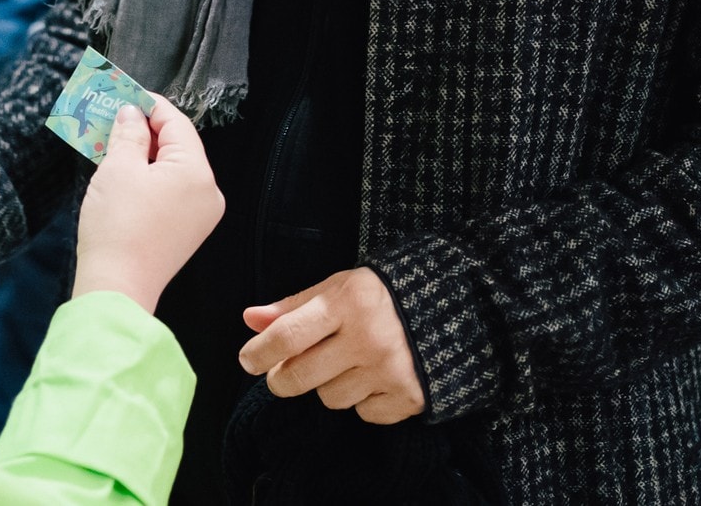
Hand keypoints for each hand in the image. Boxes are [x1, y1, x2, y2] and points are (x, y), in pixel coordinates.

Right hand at [73, 95, 223, 311]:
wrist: (116, 287)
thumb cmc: (117, 227)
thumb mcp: (118, 168)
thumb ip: (128, 133)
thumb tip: (131, 113)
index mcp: (197, 172)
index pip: (176, 123)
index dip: (149, 105)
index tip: (126, 94)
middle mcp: (208, 192)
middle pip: (178, 146)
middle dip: (146, 131)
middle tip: (115, 118)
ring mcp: (201, 215)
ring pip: (174, 169)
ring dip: (146, 155)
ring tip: (115, 144)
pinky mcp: (187, 231)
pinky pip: (173, 192)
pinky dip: (151, 179)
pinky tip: (126, 173)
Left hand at [239, 267, 426, 424]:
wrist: (453, 306)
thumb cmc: (384, 295)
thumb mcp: (339, 287)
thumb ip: (294, 306)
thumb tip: (251, 320)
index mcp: (348, 302)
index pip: (287, 336)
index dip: (259, 353)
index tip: (248, 360)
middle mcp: (369, 337)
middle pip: (299, 377)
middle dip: (282, 378)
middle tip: (284, 372)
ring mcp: (390, 370)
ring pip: (329, 398)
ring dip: (329, 385)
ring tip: (347, 363)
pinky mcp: (408, 396)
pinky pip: (363, 413)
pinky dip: (363, 400)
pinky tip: (374, 377)